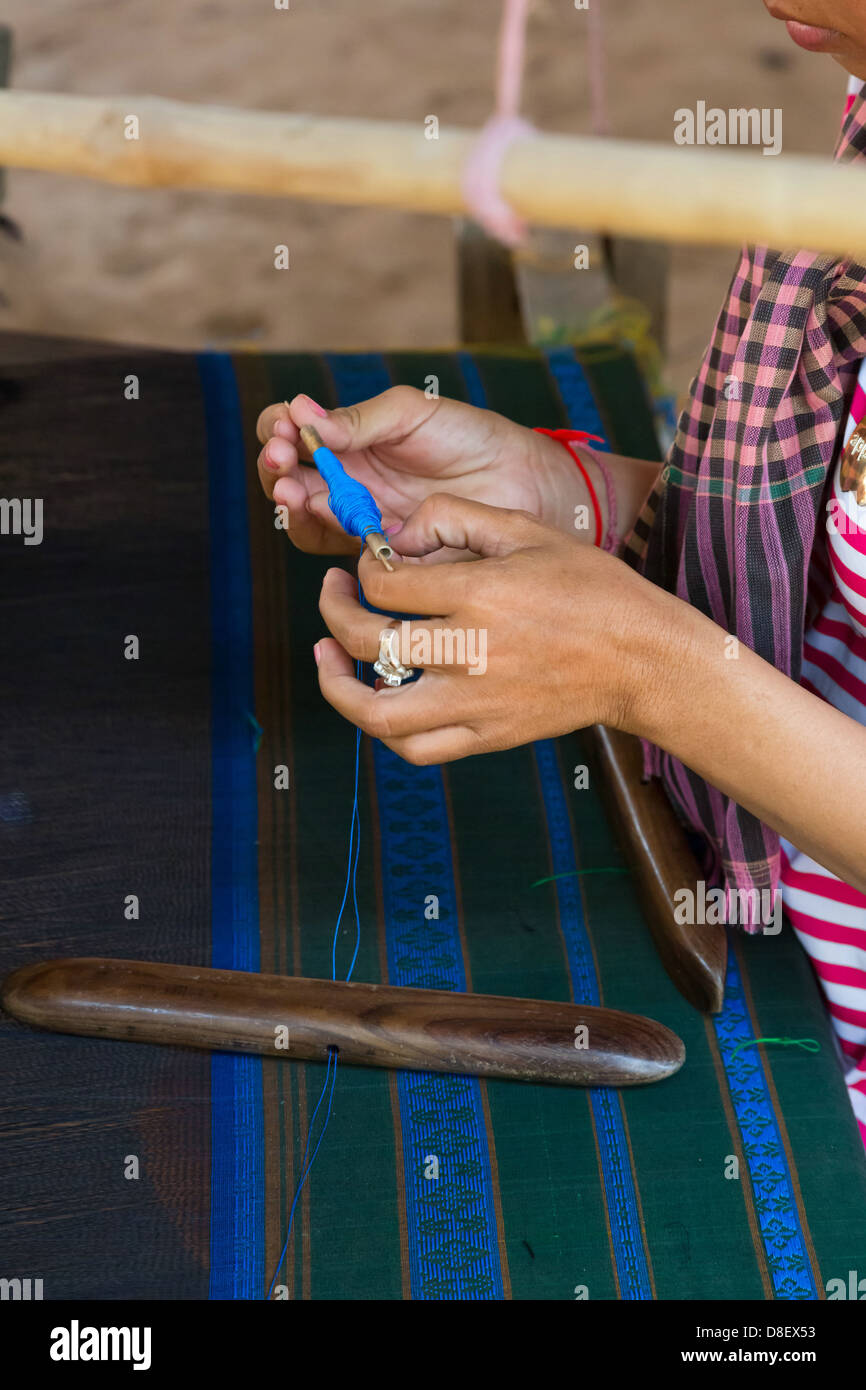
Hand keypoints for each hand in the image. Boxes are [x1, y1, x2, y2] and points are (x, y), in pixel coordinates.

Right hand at [256, 386, 591, 557]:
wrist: (522, 483)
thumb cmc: (470, 438)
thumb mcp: (412, 412)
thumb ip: (360, 419)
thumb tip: (303, 416)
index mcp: (350, 441)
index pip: (292, 433)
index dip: (277, 429)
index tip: (285, 426)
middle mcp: (348, 483)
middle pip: (287, 480)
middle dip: (276, 469)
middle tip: (283, 458)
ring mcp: (361, 521)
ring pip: (305, 520)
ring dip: (291, 505)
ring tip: (294, 491)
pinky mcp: (382, 556)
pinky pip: (340, 554)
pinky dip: (325, 536)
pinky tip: (326, 518)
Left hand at [314, 494, 673, 763]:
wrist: (642, 660)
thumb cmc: (591, 588)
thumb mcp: (529, 530)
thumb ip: (457, 517)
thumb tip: (396, 531)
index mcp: (480, 594)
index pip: (384, 585)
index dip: (362, 569)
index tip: (368, 564)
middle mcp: (471, 652)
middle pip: (365, 641)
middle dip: (333, 610)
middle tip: (333, 594)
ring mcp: (476, 703)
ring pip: (377, 711)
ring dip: (336, 685)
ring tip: (327, 659)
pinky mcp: (487, 736)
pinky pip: (416, 748)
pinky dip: (385, 729)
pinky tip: (377, 699)